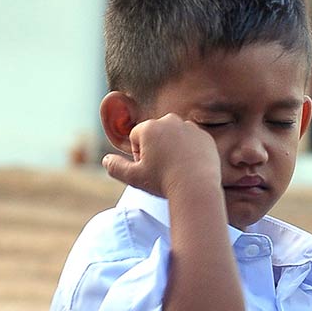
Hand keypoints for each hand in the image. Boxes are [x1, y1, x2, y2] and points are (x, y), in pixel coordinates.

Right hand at [102, 114, 221, 197]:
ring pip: (175, 138)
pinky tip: (192, 168)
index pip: (137, 137)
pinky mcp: (206, 138)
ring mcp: (190, 128)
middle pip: (156, 135)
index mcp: (149, 127)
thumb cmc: (164, 183)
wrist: (197, 190)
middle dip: (157, 149)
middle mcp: (170, 121)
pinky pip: (193, 144)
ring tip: (179, 170)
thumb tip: (106, 160)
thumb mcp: (134, 178)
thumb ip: (116, 168)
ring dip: (174, 150)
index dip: (140, 156)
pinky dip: (192, 154)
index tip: (150, 169)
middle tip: (164, 170)